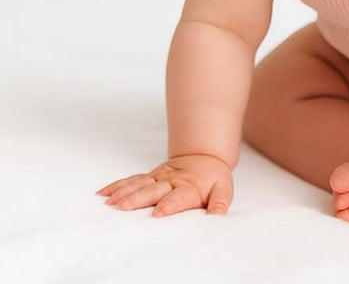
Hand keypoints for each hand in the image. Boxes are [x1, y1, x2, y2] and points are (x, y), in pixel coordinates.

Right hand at [95, 154, 233, 216]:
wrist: (204, 156)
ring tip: (108, 203)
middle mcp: (171, 181)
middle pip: (152, 190)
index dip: (169, 205)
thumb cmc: (213, 178)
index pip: (178, 197)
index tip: (158, 213)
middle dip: (137, 198)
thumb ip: (220, 202)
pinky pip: (132, 180)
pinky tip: (104, 194)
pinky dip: (117, 186)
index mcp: (189, 187)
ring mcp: (158, 177)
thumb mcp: (223, 189)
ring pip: (139, 184)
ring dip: (123, 192)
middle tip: (121, 207)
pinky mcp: (150, 176)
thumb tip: (218, 214)